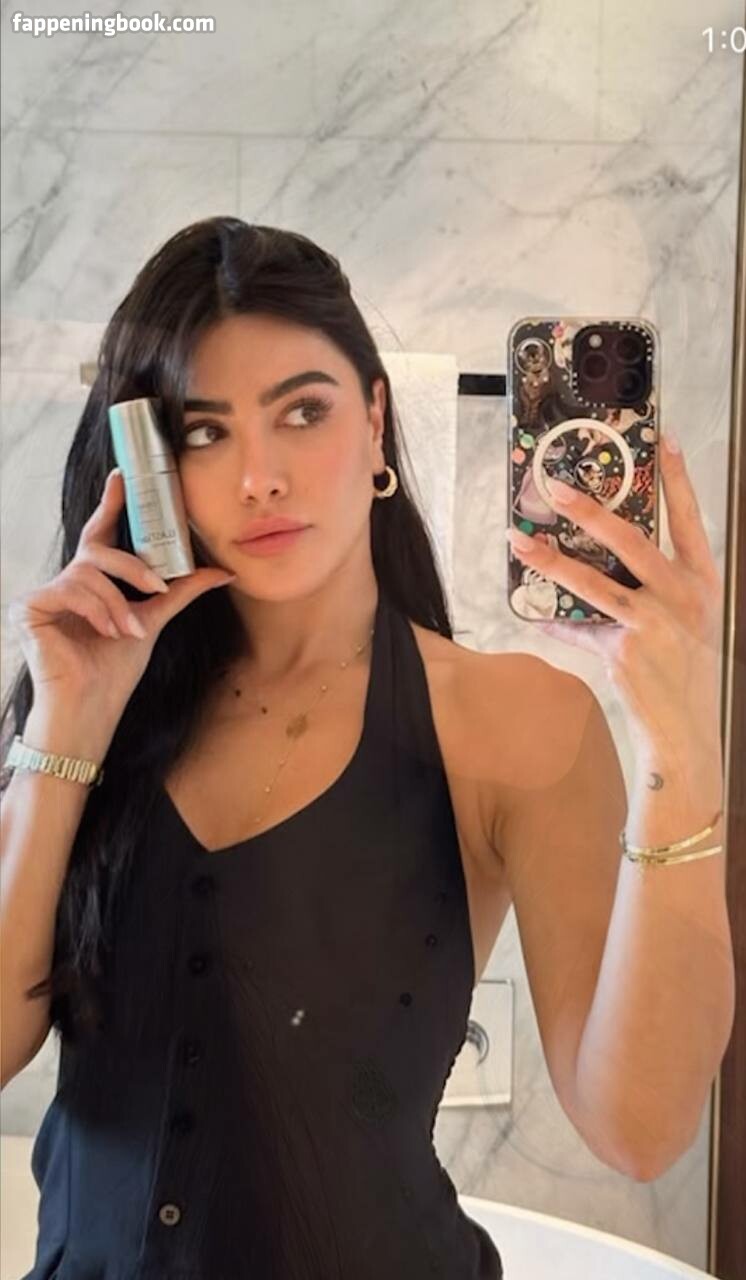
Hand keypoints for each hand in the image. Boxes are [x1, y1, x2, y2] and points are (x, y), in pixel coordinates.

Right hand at [9, 468, 235, 721]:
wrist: (90, 708)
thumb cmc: (114, 671)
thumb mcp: (153, 621)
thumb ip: (182, 592)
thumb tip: (223, 571)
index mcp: (92, 581)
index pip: (102, 534)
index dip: (112, 504)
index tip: (123, 476)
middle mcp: (65, 581)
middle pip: (98, 550)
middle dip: (131, 566)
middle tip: (156, 586)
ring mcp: (44, 593)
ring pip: (89, 574)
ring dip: (117, 604)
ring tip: (129, 631)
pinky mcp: (29, 607)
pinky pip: (69, 591)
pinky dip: (95, 611)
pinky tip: (106, 632)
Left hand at [507, 433, 724, 755]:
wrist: (686, 727)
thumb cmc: (682, 669)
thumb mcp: (683, 622)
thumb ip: (650, 590)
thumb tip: (599, 565)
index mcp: (702, 581)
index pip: (690, 520)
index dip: (677, 480)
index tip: (664, 441)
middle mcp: (682, 596)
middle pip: (632, 540)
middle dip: (590, 511)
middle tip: (558, 488)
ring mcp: (655, 623)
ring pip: (593, 581)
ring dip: (551, 559)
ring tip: (520, 540)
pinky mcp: (626, 650)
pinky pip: (580, 627)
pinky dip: (554, 620)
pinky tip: (531, 611)